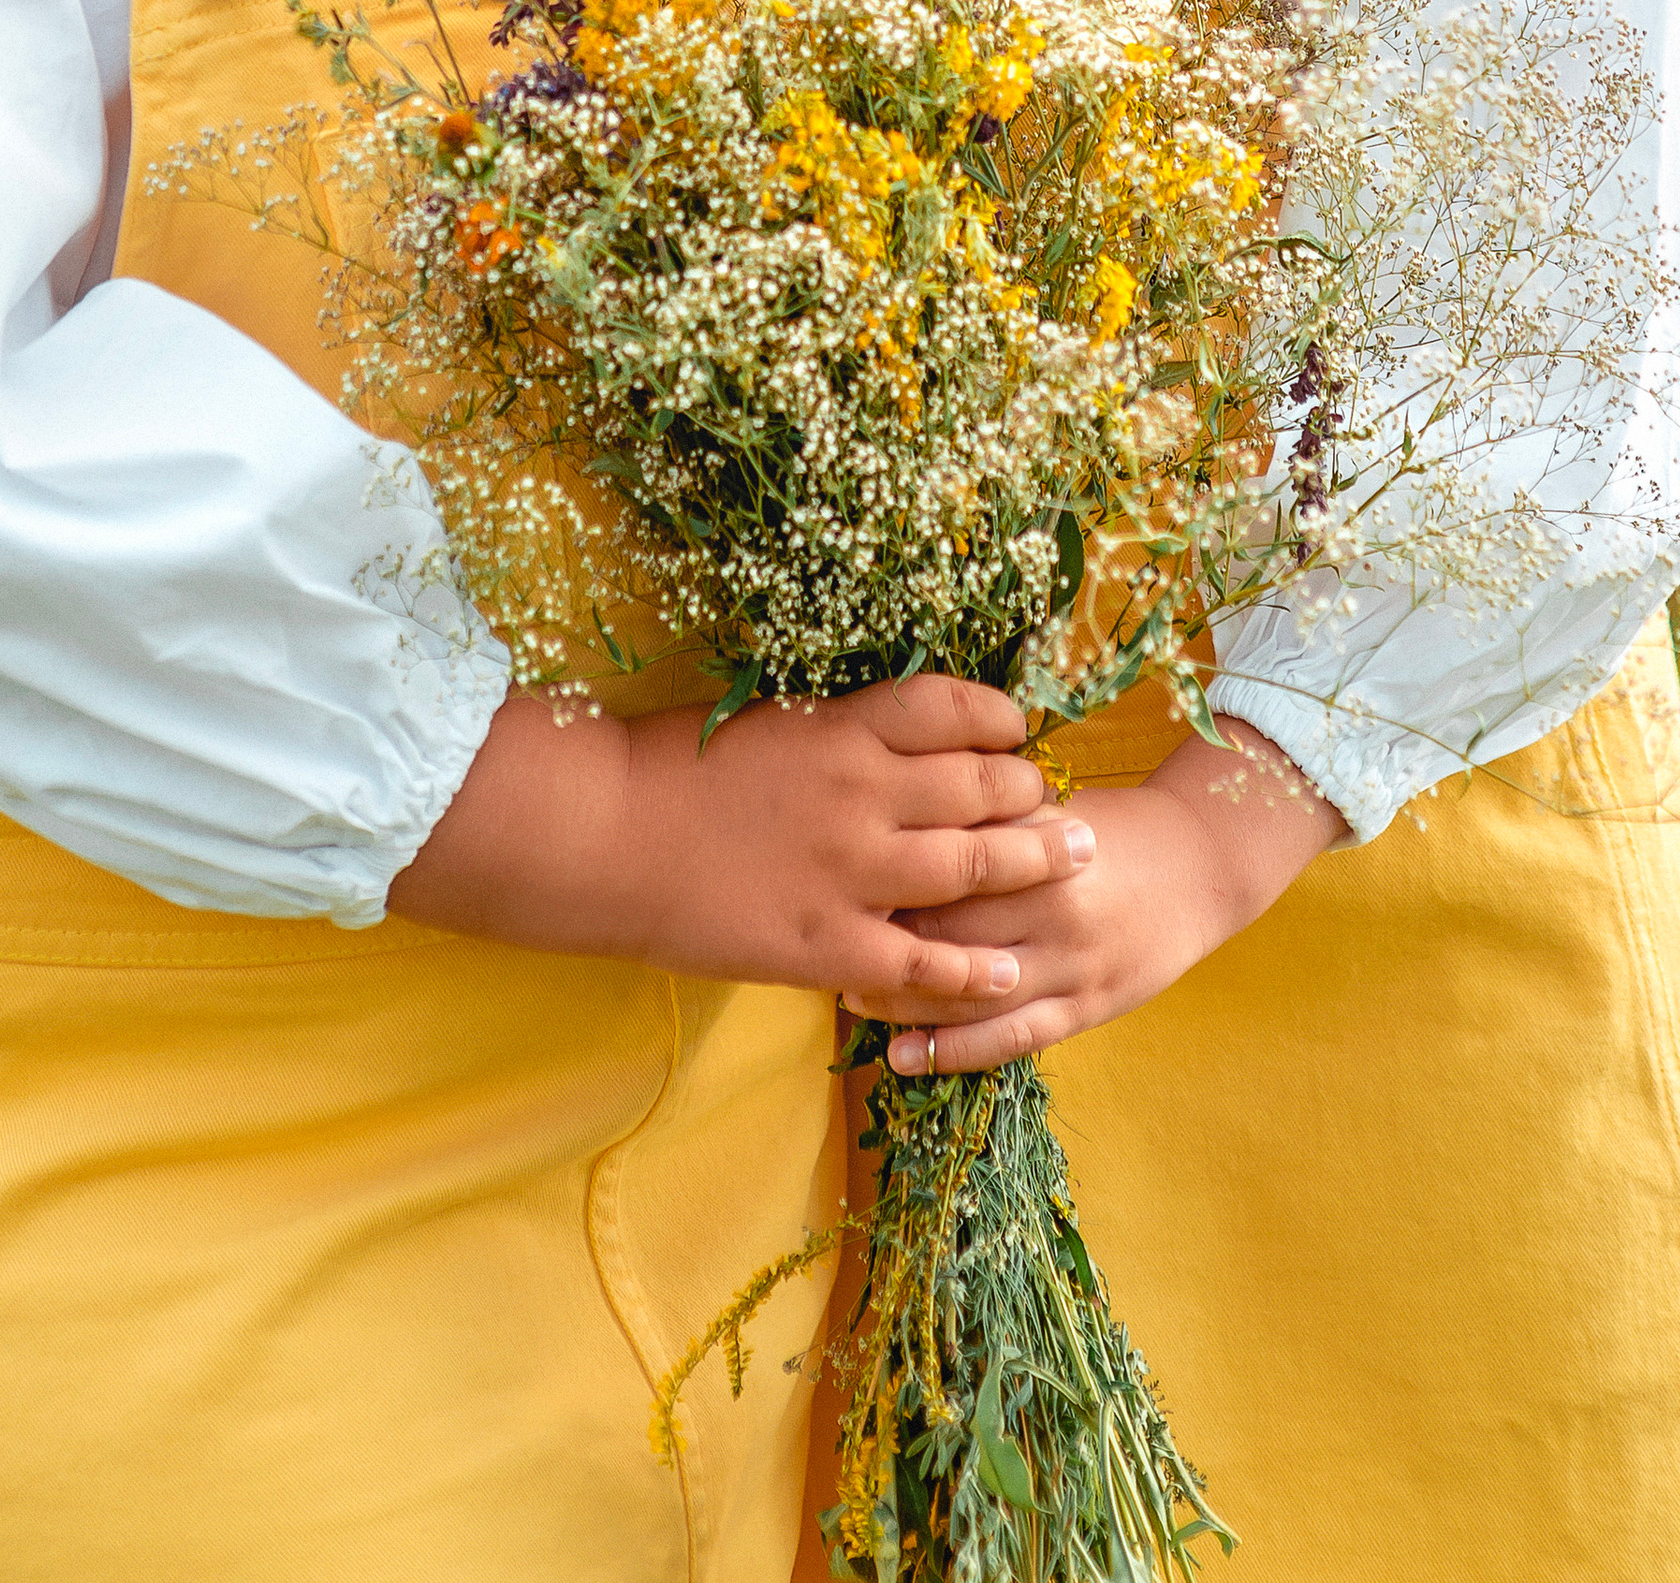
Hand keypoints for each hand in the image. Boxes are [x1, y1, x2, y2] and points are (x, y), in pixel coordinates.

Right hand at [387, 675, 1096, 1004]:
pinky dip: (971, 969)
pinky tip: (1007, 971)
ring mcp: (854, 872)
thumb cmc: (666, 767)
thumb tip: (879, 736)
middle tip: (1060, 801)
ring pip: (973, 865)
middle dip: (1030, 790)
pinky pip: (923, 962)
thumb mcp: (762, 723)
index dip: (998, 717)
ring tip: (1075, 861)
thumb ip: (830, 733)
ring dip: (1032, 861)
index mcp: (845, 728)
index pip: (953, 708)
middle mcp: (866, 793)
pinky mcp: (830, 945)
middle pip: (981, 783)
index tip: (1017, 728)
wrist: (605, 836)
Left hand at [848, 721, 1345, 1076]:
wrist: (1199, 866)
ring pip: (969, 993)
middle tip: (825, 936)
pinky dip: (952, 1052)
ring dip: (902, 998)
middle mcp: (1051, 907)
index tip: (836, 875)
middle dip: (881, 939)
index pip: (945, 863)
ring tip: (851, 994)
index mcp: (1038, 845)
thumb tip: (892, 819)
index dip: (885, 875)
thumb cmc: (1105, 827)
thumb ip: (981, 818)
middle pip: (946, 930)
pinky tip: (902, 1055)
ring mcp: (1070, 965)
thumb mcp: (1045, 805)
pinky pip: (1010, 1040)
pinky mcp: (1085, 1009)